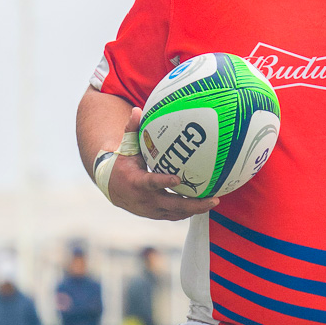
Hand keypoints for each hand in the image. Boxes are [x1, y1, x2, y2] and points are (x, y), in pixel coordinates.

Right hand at [106, 105, 220, 221]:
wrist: (111, 188)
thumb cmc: (122, 163)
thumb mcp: (125, 147)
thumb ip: (132, 129)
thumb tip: (137, 109)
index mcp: (136, 182)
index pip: (151, 182)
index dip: (164, 181)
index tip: (178, 178)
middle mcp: (145, 200)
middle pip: (172, 205)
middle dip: (194, 204)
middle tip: (214, 199)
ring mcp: (151, 210)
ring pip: (176, 213)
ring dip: (195, 209)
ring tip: (214, 201)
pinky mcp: (156, 215)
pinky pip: (175, 215)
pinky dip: (189, 211)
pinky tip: (204, 203)